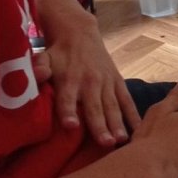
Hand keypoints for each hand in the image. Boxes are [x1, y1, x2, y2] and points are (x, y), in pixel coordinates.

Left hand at [42, 13, 139, 146]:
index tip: (71, 126)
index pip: (67, 98)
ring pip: (113, 106)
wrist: (80, 34)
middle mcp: (90, 81)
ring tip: (122, 140)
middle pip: (95, 107)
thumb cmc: (59, 54)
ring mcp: (106, 82)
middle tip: (106, 143)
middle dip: (100, 125)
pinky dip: (133, 114)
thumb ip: (39, 67)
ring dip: (118, 123)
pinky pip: (126, 100)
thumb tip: (38, 74)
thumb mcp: (44, 57)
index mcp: (69, 78)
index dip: (68, 111)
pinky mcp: (118, 82)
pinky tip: (139, 129)